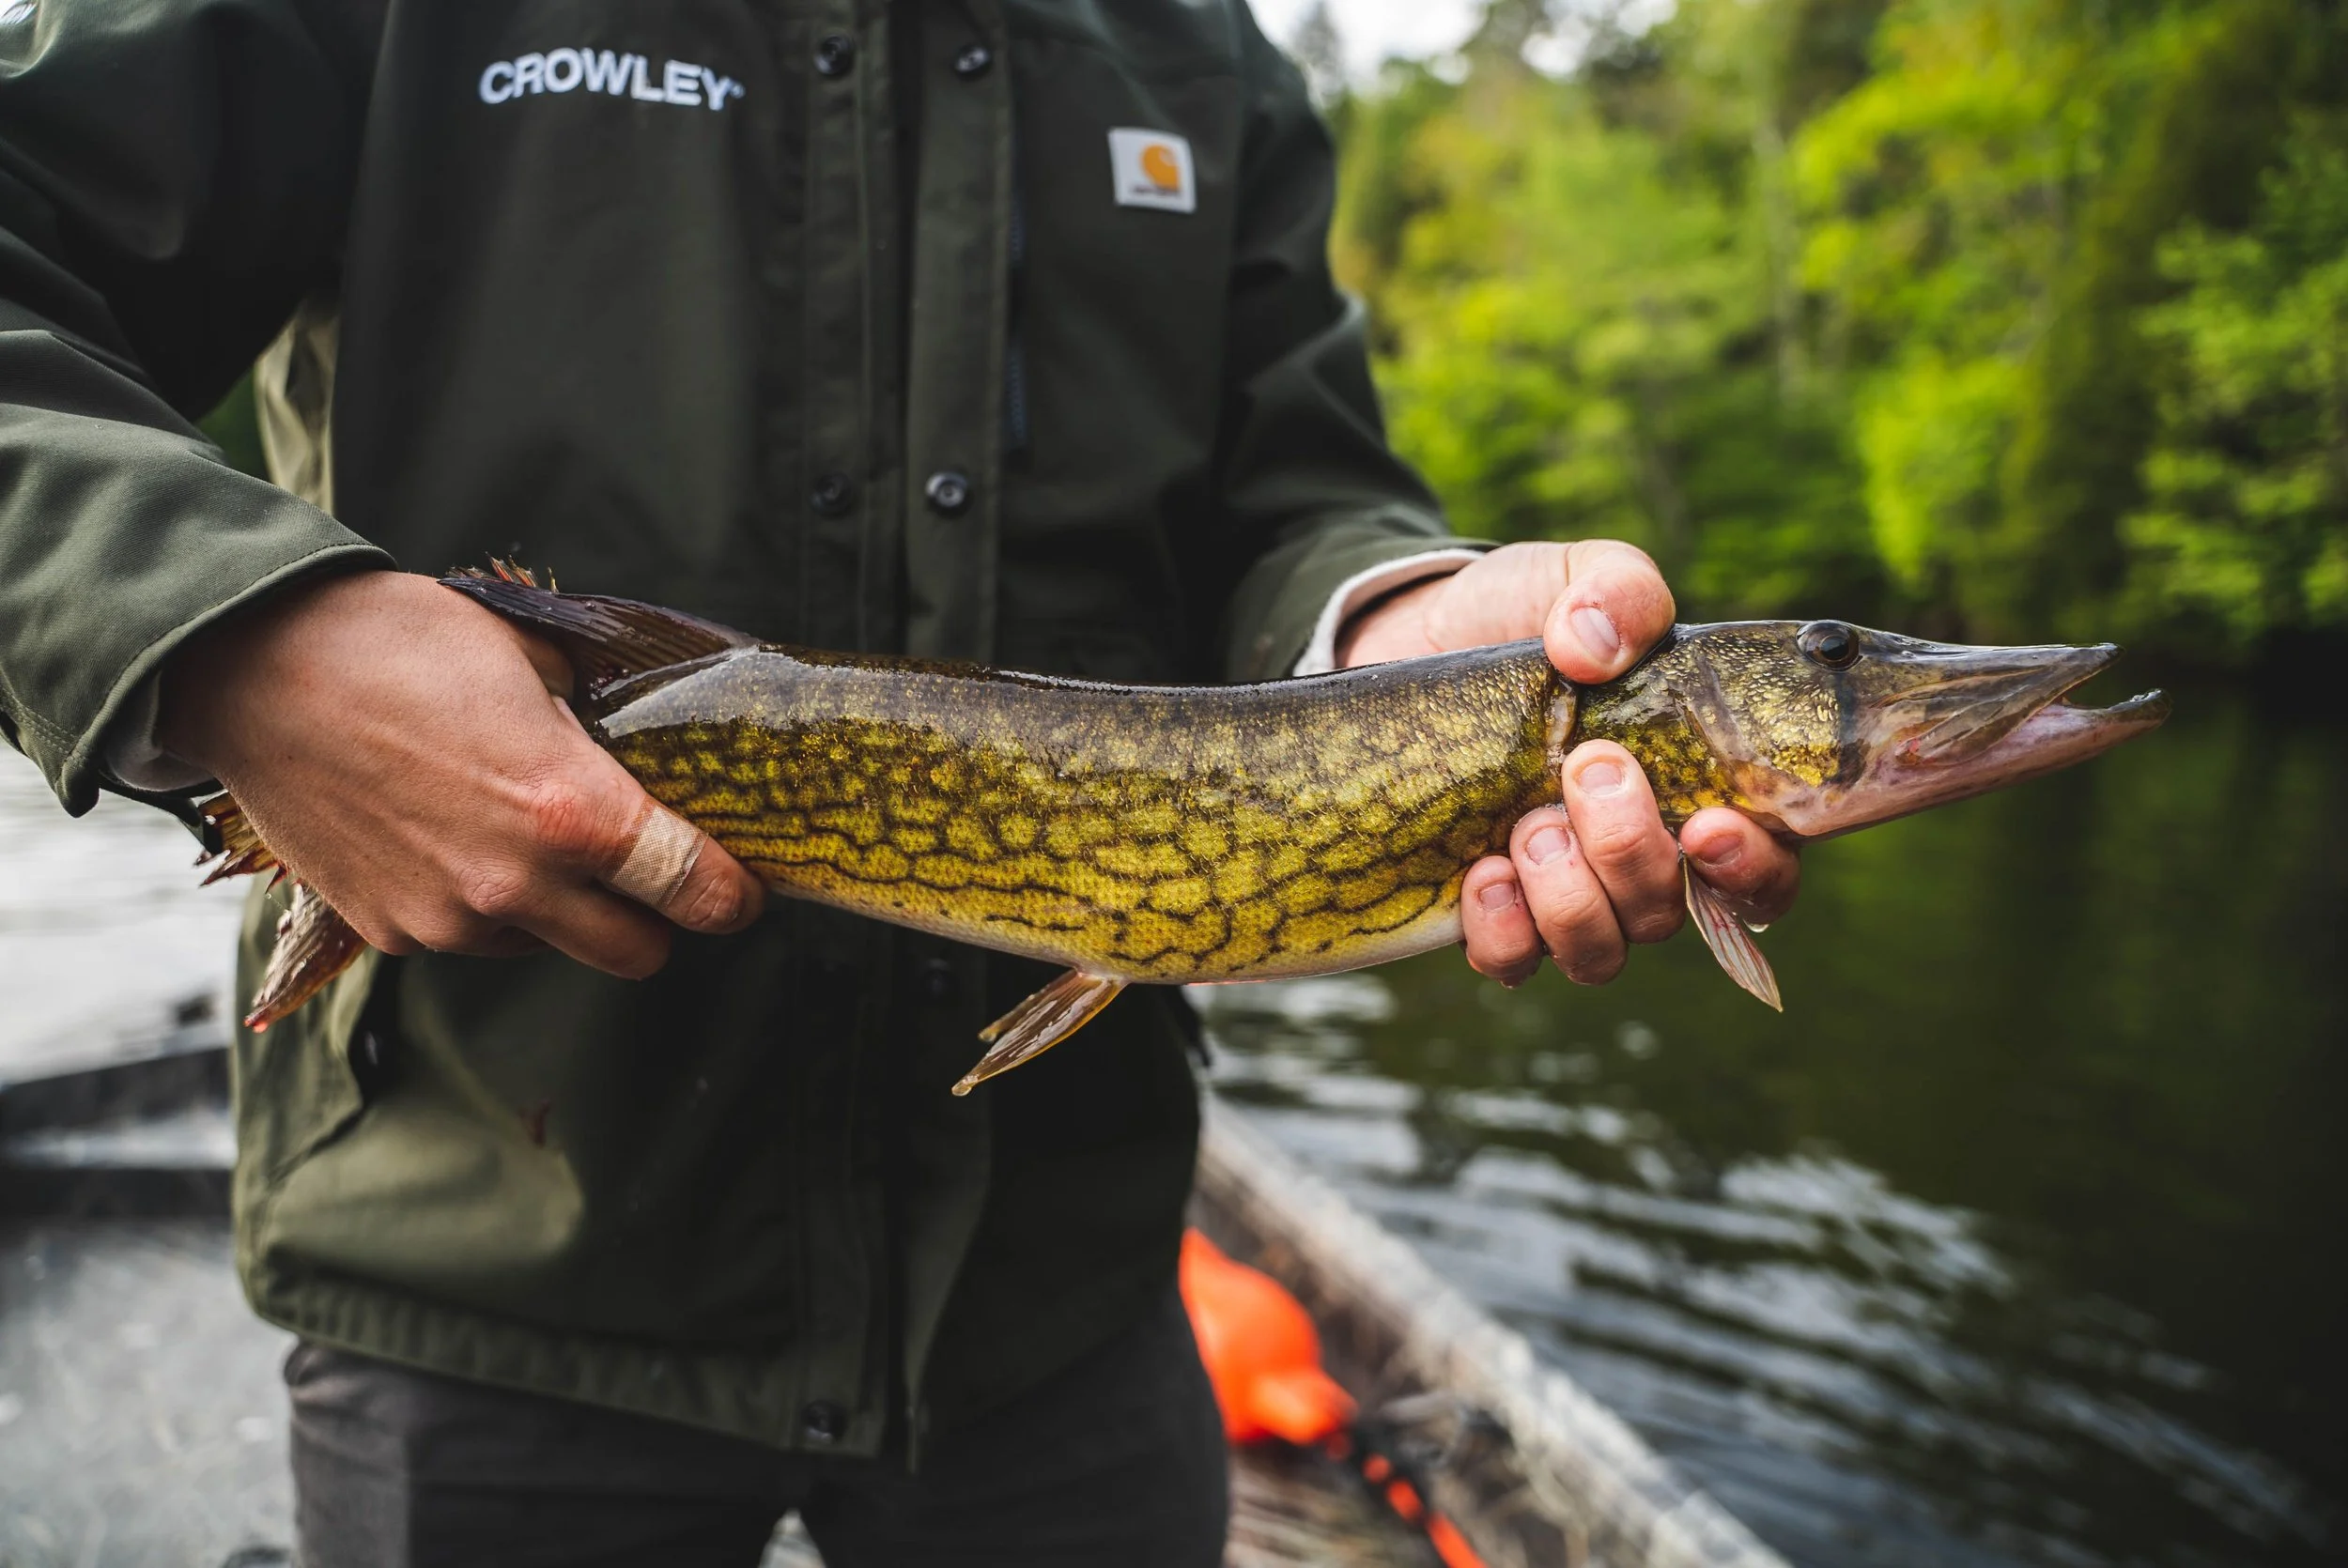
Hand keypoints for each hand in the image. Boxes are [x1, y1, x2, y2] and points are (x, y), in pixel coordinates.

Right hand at [158, 570, 763, 977]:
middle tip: (649, 872)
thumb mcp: (535, 659)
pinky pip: (477, 942)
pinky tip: (461, 840)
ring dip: (564, 913)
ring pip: (553, 950)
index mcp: (569, 812)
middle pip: (639, 954)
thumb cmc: (399, 646)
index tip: (739, 888)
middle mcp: (514, 885)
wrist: (254, 672)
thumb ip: (605, 722)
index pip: (693, 890)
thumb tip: (656, 746)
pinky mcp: (393, 934)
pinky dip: (489, 910)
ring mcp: (449, 921)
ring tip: (528, 834)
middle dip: (658, 919)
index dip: (731, 894)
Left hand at [1339, 541, 1798, 986]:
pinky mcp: (1485, 911)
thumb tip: (1594, 646)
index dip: (1752, 870)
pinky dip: (1503, 930)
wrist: (1409, 638)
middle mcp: (1636, 861)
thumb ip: (1615, 589)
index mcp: (1693, 792)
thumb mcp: (1573, 578)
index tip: (1711, 825)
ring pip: (1599, 951)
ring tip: (1527, 825)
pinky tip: (1481, 873)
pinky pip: (1513, 962)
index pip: (1762, 871)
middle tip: (1589, 770)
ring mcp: (1562, 894)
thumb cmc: (1519, 617)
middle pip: (1668, 912)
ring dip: (1570, 897)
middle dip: (1632, 851)